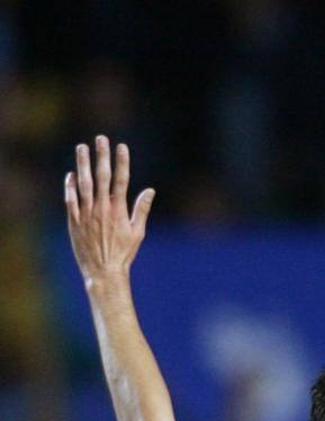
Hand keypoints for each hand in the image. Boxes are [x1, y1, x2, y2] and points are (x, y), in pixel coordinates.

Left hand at [65, 136, 154, 283]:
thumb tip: (149, 190)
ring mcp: (86, 214)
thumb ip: (141, 210)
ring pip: (83, 183)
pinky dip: (70, 186)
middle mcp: (101, 209)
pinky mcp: (74, 221)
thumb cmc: (123, 254)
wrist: (104, 272)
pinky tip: (71, 175)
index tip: (121, 146)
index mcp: (118, 211)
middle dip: (101, 156)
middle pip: (102, 177)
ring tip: (82, 148)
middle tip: (100, 139)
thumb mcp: (137, 233)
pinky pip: (71, 199)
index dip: (121, 162)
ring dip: (83, 164)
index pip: (121, 180)